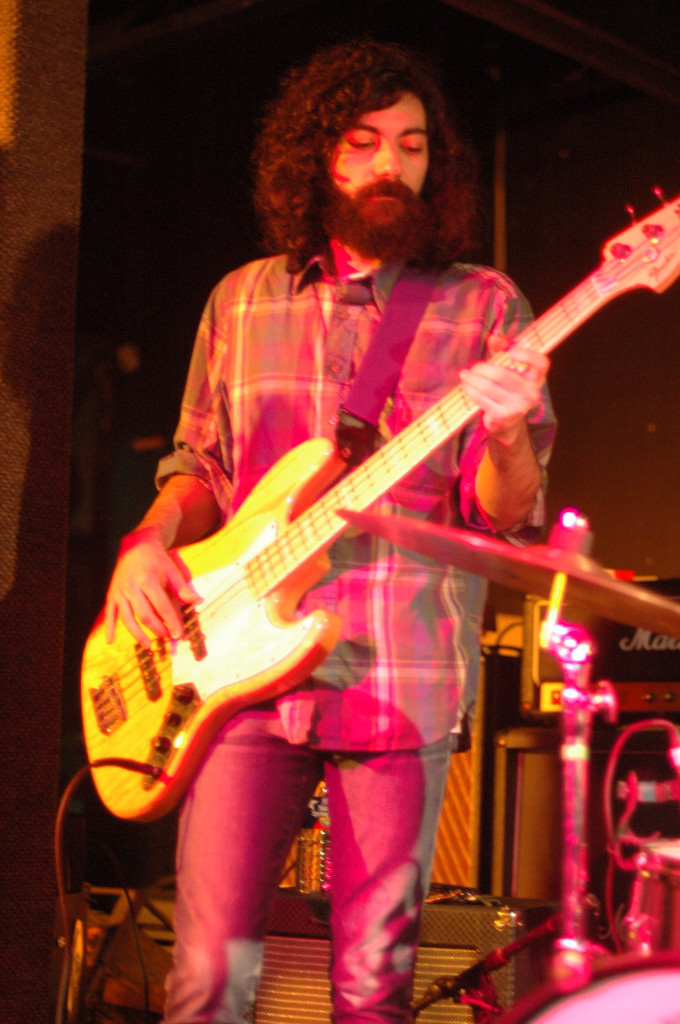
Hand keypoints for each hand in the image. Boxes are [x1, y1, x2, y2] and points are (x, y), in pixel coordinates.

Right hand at [104, 526, 199, 644]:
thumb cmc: (157, 560)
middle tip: (168, 639)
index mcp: (148, 579)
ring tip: (149, 645)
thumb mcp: (172, 570)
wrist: (136, 546)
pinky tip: (110, 641)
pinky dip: (108, 628)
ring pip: (127, 618)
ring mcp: (119, 591)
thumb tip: (197, 602)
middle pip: (144, 615)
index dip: (171, 622)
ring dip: (138, 634)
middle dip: (157, 629)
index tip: (179, 634)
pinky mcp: (111, 594)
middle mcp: (131, 586)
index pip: (162, 606)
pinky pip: (109, 614)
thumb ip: (183, 588)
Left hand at [459, 344, 548, 442]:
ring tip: (464, 375)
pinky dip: (471, 391)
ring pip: (488, 387)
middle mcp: (531, 393)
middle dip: (482, 369)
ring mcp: (518, 406)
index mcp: (537, 378)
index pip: (541, 364)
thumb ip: (502, 351)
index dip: (527, 356)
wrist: (509, 421)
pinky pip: (481, 399)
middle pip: (502, 375)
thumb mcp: (509, 368)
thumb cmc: (508, 388)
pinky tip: (466, 387)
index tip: (510, 352)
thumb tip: (492, 338)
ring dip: (472, 379)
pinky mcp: (503, 416)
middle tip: (473, 368)